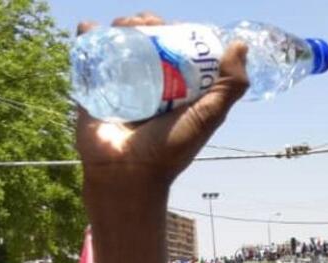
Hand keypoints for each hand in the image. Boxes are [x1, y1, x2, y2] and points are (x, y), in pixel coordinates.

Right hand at [75, 13, 248, 192]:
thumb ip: (229, 87)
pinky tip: (94, 29)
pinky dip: (88, 34)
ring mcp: (120, 81)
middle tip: (146, 25)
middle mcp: (150, 81)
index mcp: (178, 85)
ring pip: (119, 40)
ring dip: (121, 25)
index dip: (176, 29)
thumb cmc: (170, 150)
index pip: (177, 45)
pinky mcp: (92, 85)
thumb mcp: (208, 116)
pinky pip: (88, 53)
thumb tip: (239, 45)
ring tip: (123, 27)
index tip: (172, 27)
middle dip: (146, 22)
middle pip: (147, 38)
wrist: (126, 173)